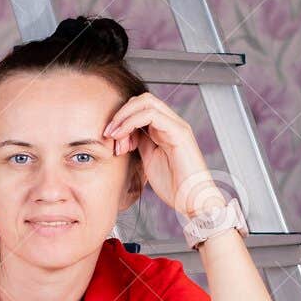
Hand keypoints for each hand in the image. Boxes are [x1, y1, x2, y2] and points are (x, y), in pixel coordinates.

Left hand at [103, 91, 226, 218]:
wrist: (191, 201)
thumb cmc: (173, 186)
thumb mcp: (148, 159)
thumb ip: (140, 143)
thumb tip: (124, 133)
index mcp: (165, 129)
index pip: (141, 108)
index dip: (122, 117)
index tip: (109, 136)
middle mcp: (173, 123)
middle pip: (143, 100)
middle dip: (121, 113)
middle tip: (109, 133)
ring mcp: (177, 126)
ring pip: (146, 102)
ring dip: (124, 116)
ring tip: (114, 136)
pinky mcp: (179, 132)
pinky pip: (151, 115)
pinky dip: (132, 122)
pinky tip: (123, 137)